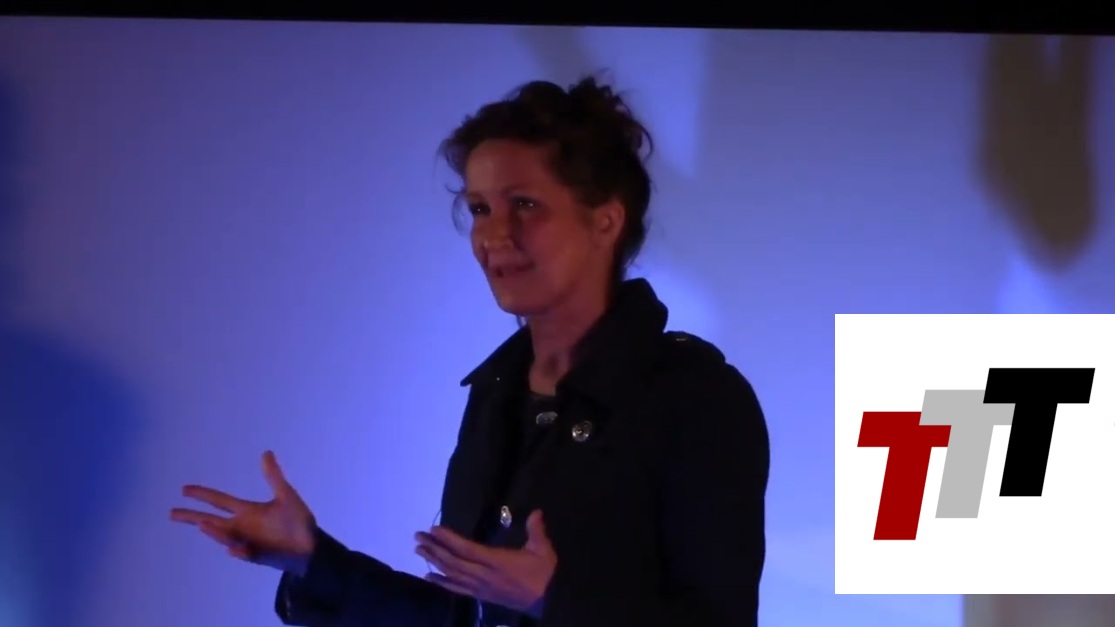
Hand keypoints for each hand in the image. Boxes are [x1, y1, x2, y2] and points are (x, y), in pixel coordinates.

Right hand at [170, 450, 316, 573]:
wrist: (311, 546)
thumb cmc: (298, 521)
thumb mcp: (286, 495)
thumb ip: (274, 476)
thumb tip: (266, 452)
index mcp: (247, 511)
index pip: (219, 501)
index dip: (202, 495)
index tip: (184, 490)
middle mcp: (242, 527)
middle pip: (211, 521)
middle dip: (192, 517)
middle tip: (171, 513)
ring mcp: (247, 542)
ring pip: (225, 537)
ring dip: (215, 532)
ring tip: (203, 524)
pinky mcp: (257, 556)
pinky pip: (244, 553)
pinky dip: (239, 551)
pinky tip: (234, 548)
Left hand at [415, 510, 555, 616]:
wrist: (548, 602)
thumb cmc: (544, 574)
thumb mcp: (543, 550)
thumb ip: (536, 530)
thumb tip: (536, 511)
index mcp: (497, 562)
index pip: (467, 549)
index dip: (449, 539)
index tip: (434, 529)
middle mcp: (484, 575)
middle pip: (453, 561)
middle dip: (434, 548)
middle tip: (418, 537)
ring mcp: (481, 587)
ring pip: (452, 574)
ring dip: (434, 562)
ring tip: (419, 550)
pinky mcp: (481, 596)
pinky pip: (457, 589)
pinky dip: (442, 582)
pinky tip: (429, 577)